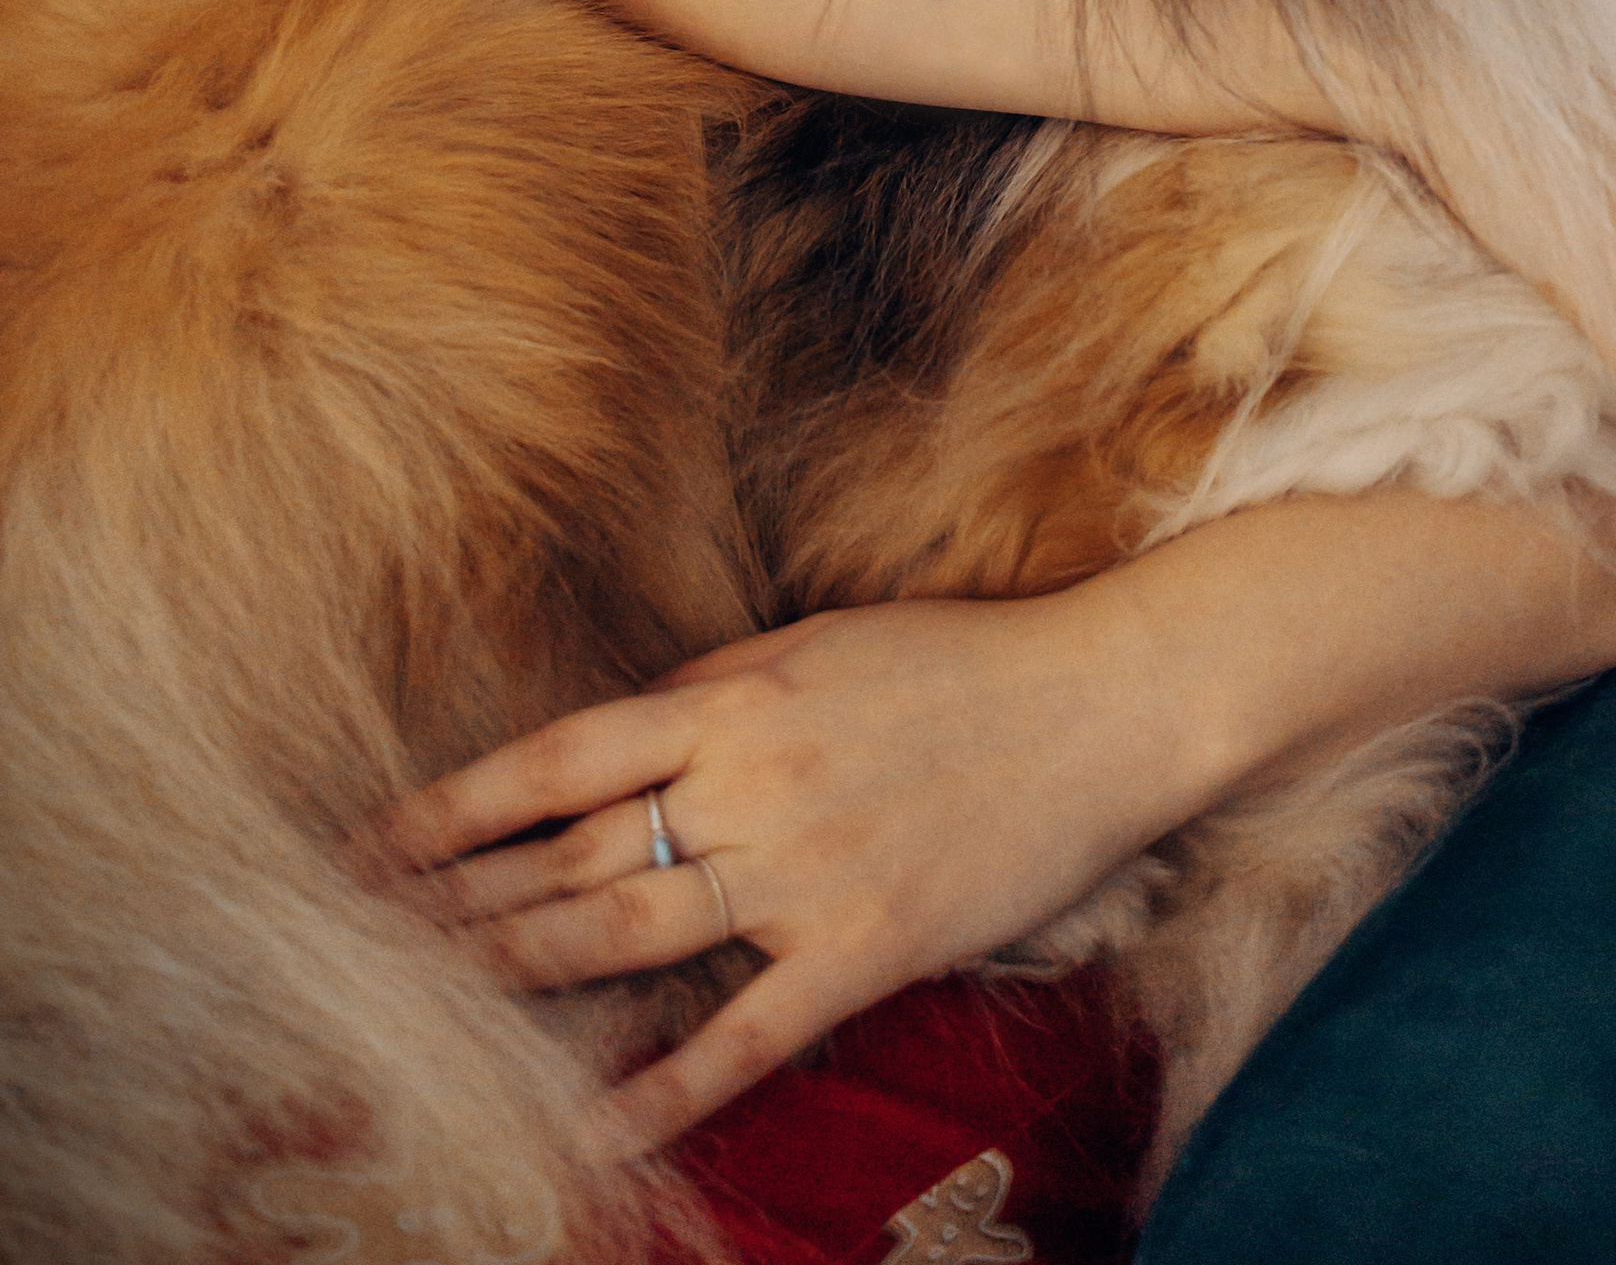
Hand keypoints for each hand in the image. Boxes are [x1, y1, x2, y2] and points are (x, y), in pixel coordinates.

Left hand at [373, 595, 1189, 1154]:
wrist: (1101, 702)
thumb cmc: (961, 662)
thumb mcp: (821, 642)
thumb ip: (718, 687)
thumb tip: (623, 734)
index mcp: (732, 697)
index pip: (556, 759)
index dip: (453, 807)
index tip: (368, 845)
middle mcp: (748, 783)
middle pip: (570, 859)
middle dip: (454, 906)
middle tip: (353, 950)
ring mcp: (803, 872)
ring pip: (629, 936)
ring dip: (516, 977)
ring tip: (422, 1015)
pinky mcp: (864, 949)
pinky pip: (746, 1036)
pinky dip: (665, 1090)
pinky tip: (594, 1134)